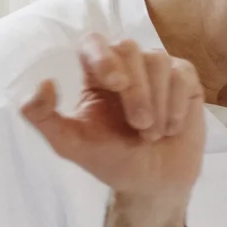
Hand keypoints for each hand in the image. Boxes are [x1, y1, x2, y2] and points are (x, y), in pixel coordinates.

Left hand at [22, 37, 204, 226]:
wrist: (153, 183)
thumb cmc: (111, 160)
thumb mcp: (70, 144)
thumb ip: (42, 117)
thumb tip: (43, 84)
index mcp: (95, 74)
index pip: (93, 42)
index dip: (104, 56)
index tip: (115, 83)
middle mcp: (126, 65)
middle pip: (129, 49)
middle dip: (137, 90)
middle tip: (140, 126)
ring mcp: (157, 70)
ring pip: (157, 61)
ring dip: (158, 103)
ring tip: (153, 134)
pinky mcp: (184, 79)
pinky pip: (181, 75)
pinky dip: (176, 104)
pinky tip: (172, 128)